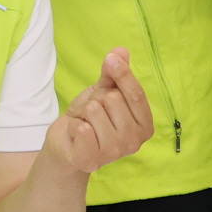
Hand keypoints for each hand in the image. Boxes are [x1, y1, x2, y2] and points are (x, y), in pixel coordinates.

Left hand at [46, 47, 154, 172]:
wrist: (66, 142)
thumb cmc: (91, 117)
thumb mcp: (103, 92)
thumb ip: (114, 74)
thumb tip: (121, 51)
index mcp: (144, 125)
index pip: (136, 94)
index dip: (123, 74)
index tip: (111, 59)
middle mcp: (134, 142)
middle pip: (113, 99)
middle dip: (96, 99)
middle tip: (92, 113)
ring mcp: (114, 154)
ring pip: (95, 111)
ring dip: (83, 113)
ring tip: (85, 123)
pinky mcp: (92, 161)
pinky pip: (82, 128)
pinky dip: (73, 125)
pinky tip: (76, 135)